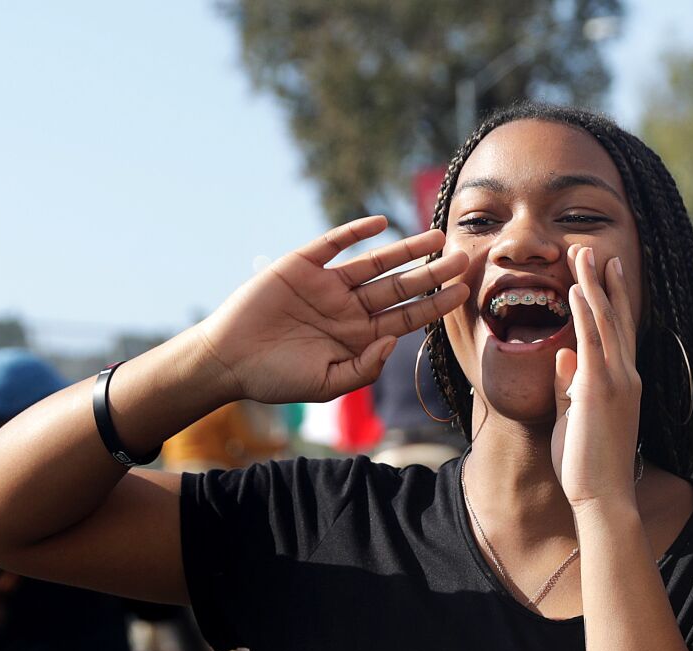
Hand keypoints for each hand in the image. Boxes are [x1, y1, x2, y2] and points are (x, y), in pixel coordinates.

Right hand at [192, 215, 467, 405]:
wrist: (228, 361)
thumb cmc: (277, 378)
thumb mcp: (328, 384)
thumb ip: (365, 367)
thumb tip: (395, 340)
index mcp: (360, 336)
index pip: (408, 316)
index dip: (437, 304)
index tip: (465, 292)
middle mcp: (350, 307)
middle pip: (401, 286)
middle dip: (432, 273)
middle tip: (464, 259)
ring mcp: (328, 285)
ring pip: (376, 262)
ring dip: (406, 249)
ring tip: (437, 237)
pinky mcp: (302, 266)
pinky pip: (333, 244)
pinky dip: (355, 232)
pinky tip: (381, 224)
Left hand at [551, 247, 642, 509]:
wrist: (603, 497)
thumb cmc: (588, 465)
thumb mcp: (575, 418)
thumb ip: (570, 386)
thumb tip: (563, 357)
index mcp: (623, 384)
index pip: (619, 333)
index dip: (613, 299)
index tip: (607, 270)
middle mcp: (626, 377)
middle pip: (616, 319)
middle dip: (605, 282)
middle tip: (593, 249)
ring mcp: (616, 381)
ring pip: (606, 322)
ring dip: (593, 285)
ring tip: (582, 254)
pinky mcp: (599, 390)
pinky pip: (593, 342)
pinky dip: (587, 313)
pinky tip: (579, 289)